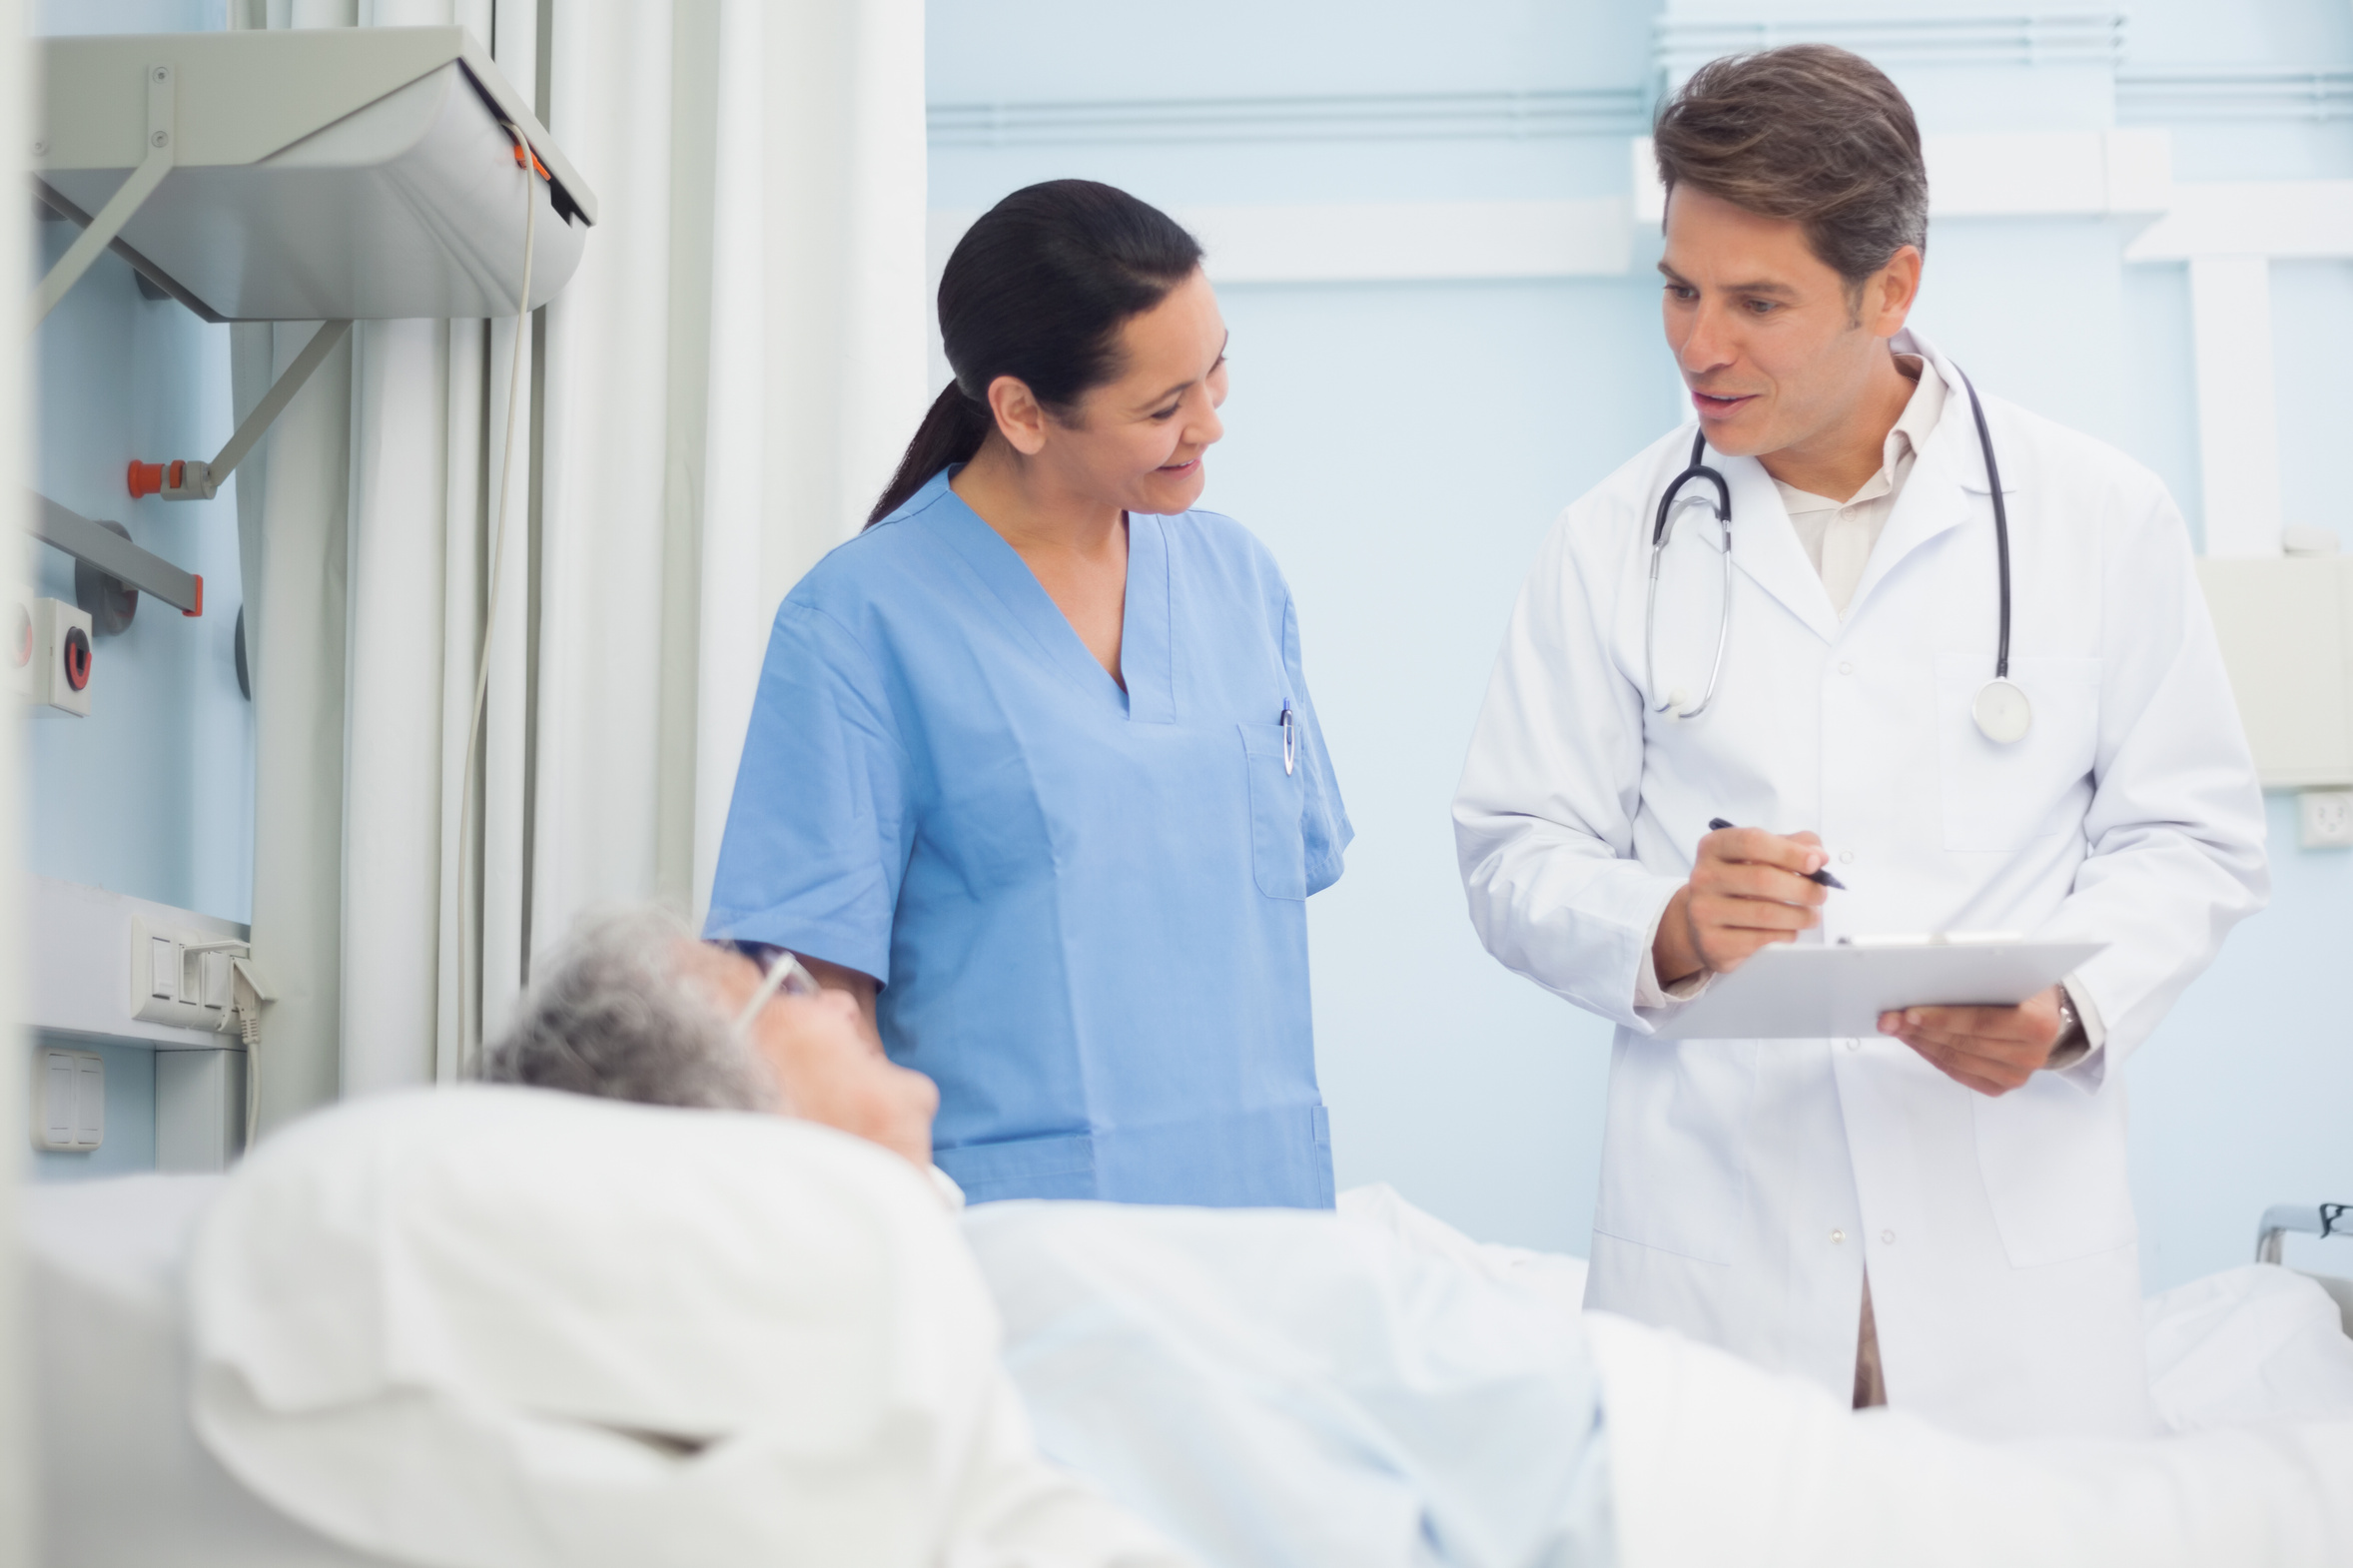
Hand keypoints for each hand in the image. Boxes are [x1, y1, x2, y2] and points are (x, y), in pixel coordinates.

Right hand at [1652, 826, 1828, 986]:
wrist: (1700, 922)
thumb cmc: (1737, 885)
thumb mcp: (1759, 856)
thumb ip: (1792, 846)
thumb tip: (1818, 855)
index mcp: (1714, 848)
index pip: (1752, 842)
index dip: (1789, 852)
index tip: (1815, 862)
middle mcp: (1703, 877)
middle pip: (1762, 879)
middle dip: (1802, 888)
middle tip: (1819, 894)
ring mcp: (1704, 911)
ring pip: (1765, 913)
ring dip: (1799, 916)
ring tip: (1810, 915)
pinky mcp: (1713, 942)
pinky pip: (1761, 940)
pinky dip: (1784, 936)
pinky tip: (1788, 931)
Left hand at [1877, 986, 2064, 1096]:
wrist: (2048, 1012)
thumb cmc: (2022, 985)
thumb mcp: (2010, 970)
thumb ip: (1978, 974)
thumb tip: (1927, 977)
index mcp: (2039, 1022)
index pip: (1981, 1022)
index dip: (1942, 1017)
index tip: (1909, 1012)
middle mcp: (2033, 1054)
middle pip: (1964, 1042)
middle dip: (1920, 1029)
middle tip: (1888, 1018)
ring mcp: (2018, 1074)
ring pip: (1957, 1059)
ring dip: (1920, 1042)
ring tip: (1895, 1026)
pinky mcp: (2003, 1085)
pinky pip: (1958, 1072)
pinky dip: (1932, 1055)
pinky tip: (1915, 1040)